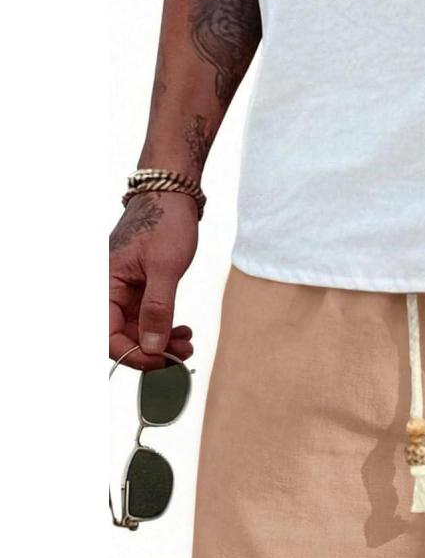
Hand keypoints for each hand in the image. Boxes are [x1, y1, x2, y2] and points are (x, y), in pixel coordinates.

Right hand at [109, 191, 197, 369]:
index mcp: (104, 284)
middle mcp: (108, 290)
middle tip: (184, 355)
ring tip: (188, 344)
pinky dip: (165, 328)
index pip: (106, 336)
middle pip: (121, 337)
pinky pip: (147, 318)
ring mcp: (124, 291)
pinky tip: (184, 331)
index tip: (162, 361)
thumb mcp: (165, 268)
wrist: (171, 196)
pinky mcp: (139, 289)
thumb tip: (152, 347)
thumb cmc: (165, 223)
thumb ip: (157, 309)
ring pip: (136, 330)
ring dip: (162, 342)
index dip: (133, 355)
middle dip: (153, 350)